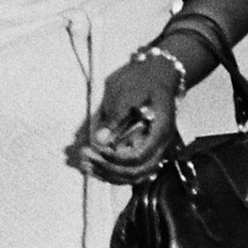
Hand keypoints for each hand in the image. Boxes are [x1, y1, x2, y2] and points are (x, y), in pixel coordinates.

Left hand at [73, 57, 179, 184]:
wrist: (155, 72)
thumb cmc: (142, 79)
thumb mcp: (127, 91)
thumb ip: (115, 116)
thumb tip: (100, 140)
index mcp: (160, 130)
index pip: (140, 156)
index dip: (116, 158)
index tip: (96, 150)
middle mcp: (158, 143)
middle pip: (138, 172)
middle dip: (110, 169)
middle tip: (87, 158)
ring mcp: (151, 147)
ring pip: (134, 175)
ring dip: (109, 174)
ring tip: (87, 165)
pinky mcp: (141, 146)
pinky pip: (130, 168)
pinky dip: (112, 170)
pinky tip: (93, 165)